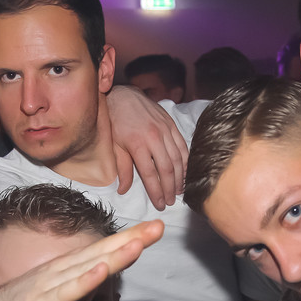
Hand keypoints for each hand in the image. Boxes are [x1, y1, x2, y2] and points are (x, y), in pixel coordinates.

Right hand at [0, 220, 163, 300]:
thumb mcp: (67, 293)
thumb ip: (87, 282)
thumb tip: (109, 271)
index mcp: (71, 267)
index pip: (105, 249)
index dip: (130, 238)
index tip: (154, 228)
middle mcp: (65, 270)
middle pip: (103, 252)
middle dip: (132, 240)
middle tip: (159, 227)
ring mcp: (54, 285)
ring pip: (89, 268)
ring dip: (114, 256)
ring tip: (139, 244)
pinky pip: (68, 292)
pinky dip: (86, 281)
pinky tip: (102, 271)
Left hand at [107, 86, 186, 209]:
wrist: (124, 96)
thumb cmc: (116, 122)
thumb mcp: (115, 146)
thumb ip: (122, 169)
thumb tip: (123, 190)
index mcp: (138, 144)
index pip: (150, 174)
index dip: (156, 192)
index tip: (160, 204)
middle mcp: (154, 138)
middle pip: (166, 169)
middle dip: (169, 189)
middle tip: (170, 202)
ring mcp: (165, 130)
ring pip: (177, 159)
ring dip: (179, 178)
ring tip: (178, 192)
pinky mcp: (171, 125)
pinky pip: (182, 146)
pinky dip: (185, 162)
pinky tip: (184, 173)